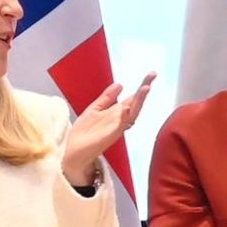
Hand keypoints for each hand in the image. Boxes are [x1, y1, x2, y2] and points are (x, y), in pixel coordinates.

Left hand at [56, 75, 153, 191]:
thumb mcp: (95, 109)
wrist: (73, 152)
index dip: (142, 86)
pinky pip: (120, 125)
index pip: (133, 97)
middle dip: (144, 89)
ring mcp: (116, 128)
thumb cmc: (84, 133)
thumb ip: (107, 98)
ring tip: (145, 87)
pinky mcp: (109, 136)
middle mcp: (119, 120)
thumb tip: (120, 84)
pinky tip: (128, 107)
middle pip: (136, 103)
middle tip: (153, 75)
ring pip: (132, 113)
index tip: (152, 74)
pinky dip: (125, 117)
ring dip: (139, 100)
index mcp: (116, 113)